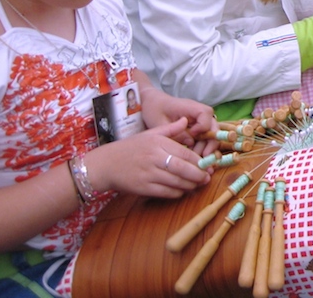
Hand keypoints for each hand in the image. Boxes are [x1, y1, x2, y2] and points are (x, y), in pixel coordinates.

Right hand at [86, 118, 210, 198]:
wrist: (105, 165)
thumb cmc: (129, 148)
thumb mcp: (149, 134)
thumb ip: (170, 129)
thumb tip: (185, 120)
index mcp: (157, 143)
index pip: (185, 153)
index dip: (199, 161)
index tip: (208, 164)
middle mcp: (154, 158)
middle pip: (183, 168)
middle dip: (199, 175)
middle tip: (207, 177)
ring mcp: (148, 174)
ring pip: (176, 182)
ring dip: (190, 185)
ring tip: (198, 184)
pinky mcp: (143, 188)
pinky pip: (166, 192)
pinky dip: (177, 193)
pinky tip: (182, 191)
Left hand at [139, 89, 216, 154]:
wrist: (153, 104)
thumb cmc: (155, 110)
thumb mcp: (160, 122)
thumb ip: (175, 132)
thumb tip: (190, 142)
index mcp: (190, 107)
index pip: (205, 114)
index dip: (202, 126)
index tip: (192, 136)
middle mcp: (199, 113)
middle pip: (213, 126)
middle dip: (211, 142)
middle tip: (204, 157)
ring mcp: (199, 121)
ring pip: (211, 135)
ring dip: (206, 148)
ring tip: (197, 160)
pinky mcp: (197, 128)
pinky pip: (205, 138)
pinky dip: (202, 148)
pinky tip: (194, 157)